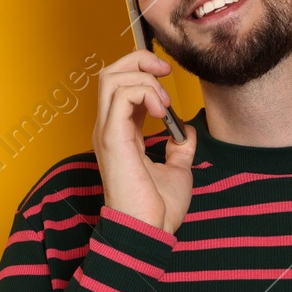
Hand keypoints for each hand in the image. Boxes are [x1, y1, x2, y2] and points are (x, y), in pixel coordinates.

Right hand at [91, 50, 196, 233]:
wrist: (150, 231)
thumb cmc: (157, 208)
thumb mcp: (177, 170)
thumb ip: (178, 148)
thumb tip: (185, 132)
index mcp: (119, 133)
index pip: (120, 86)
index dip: (143, 71)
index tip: (168, 78)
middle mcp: (108, 128)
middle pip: (109, 73)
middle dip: (139, 60)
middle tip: (165, 72)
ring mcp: (106, 131)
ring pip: (111, 77)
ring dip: (144, 78)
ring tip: (164, 102)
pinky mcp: (111, 137)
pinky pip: (122, 94)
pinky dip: (145, 92)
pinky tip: (161, 111)